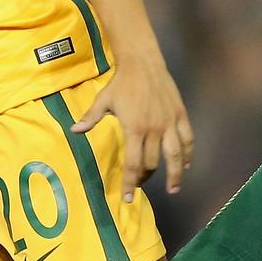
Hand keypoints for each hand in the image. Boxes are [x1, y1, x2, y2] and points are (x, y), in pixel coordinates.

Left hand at [71, 58, 193, 201]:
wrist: (142, 62)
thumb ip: (90, 118)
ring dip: (175, 175)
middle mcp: (154, 129)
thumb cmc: (121, 82)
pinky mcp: (179, 115)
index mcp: (134, 128)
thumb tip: (73, 130)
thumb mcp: (103, 100)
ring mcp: (169, 123)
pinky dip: (188, 153)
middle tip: (140, 183)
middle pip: (152, 163)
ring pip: (175, 156)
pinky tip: (185, 164)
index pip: (132, 164)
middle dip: (145, 177)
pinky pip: (187, 139)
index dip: (129, 183)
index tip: (127, 198)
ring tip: (173, 188)